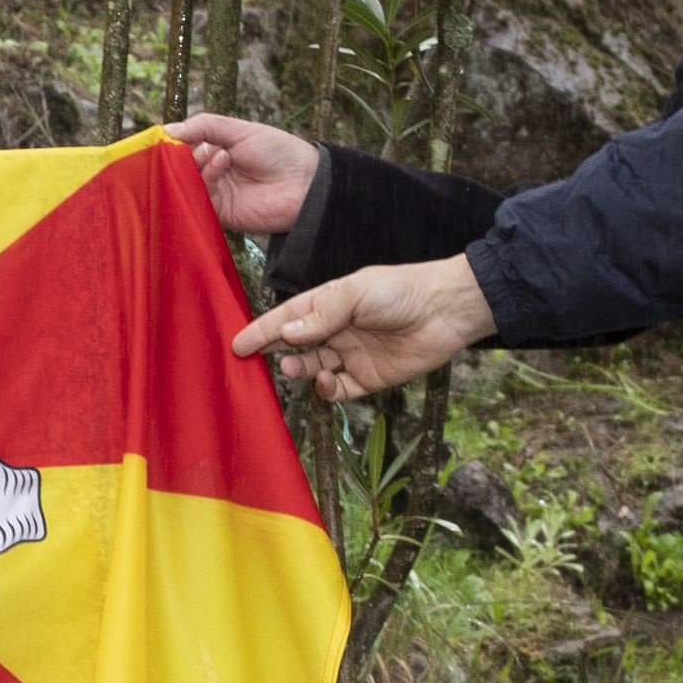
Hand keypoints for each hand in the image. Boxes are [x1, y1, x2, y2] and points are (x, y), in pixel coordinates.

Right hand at [163, 110, 321, 242]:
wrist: (306, 183)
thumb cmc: (278, 152)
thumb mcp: (240, 129)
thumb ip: (204, 126)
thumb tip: (167, 129)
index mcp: (214, 150)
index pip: (182, 146)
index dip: (174, 141)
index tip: (166, 136)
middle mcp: (211, 172)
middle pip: (180, 166)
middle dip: (183, 153)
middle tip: (198, 144)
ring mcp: (215, 193)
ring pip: (186, 182)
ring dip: (196, 164)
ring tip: (215, 153)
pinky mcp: (219, 212)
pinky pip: (198, 200)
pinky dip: (204, 181)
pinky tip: (219, 165)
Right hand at [237, 252, 496, 403]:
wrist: (445, 310)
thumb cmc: (401, 291)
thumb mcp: (356, 292)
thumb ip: (321, 314)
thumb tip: (288, 334)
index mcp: (329, 304)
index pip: (286, 318)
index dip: (261, 331)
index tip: (237, 344)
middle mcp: (337, 331)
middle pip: (295, 346)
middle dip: (273, 353)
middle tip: (254, 362)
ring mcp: (352, 356)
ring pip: (313, 369)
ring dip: (299, 371)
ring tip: (294, 368)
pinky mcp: (370, 379)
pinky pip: (340, 391)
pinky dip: (328, 391)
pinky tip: (326, 382)